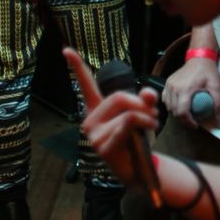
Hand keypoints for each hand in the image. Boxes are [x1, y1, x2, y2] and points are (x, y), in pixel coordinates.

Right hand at [63, 46, 158, 187]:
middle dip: (140, 103)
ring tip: (153, 124)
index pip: (85, 85)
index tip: (66, 50)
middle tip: (153, 114)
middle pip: (118, 96)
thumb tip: (148, 92)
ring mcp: (93, 134)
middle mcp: (90, 120)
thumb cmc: (136, 139)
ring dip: (146, 116)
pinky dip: (143, 123)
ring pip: (126, 111)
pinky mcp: (102, 146)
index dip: (77, 67)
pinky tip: (147, 131)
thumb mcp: (143, 115)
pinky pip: (126, 124)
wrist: (139, 169)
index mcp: (96, 109)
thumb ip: (145, 101)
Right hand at [162, 58, 219, 125]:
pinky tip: (179, 105)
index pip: (181, 112)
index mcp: (185, 89)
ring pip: (168, 106)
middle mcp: (174, 88)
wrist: (199, 57)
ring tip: (187, 114)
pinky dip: (170, 104)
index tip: (196, 124)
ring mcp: (169, 85)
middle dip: (183, 119)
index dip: (188, 122)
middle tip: (192, 120)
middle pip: (174, 111)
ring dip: (176, 112)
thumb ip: (218, 103)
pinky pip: (165, 98)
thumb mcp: (216, 86)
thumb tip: (219, 119)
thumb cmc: (208, 71)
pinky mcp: (167, 82)